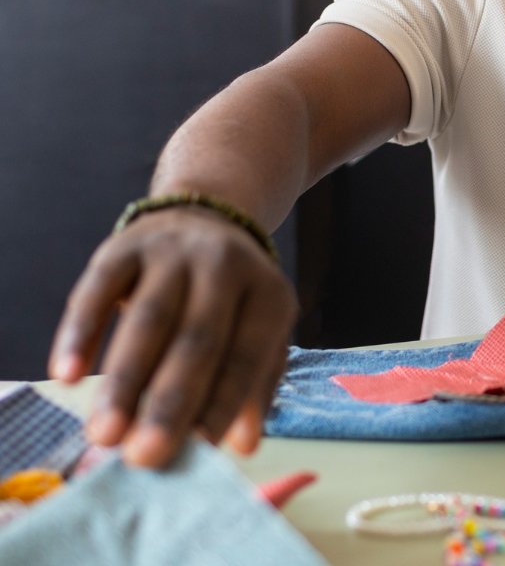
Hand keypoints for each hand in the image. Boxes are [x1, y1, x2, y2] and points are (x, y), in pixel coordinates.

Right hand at [49, 207, 296, 467]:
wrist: (202, 219)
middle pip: (198, 339)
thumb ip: (253, 386)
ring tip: (104, 434)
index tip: (202, 450)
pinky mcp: (123, 248)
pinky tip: (65, 376)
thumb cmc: (232, 300)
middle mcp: (225, 266)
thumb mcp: (260, 332)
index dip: (226, 402)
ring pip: (147, 319)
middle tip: (144, 456)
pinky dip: (80, 334)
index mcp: (269, 293)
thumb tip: (244, 446)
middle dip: (170, 401)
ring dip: (123, 381)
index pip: (248, 353)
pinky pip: (97, 291)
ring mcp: (173, 253)